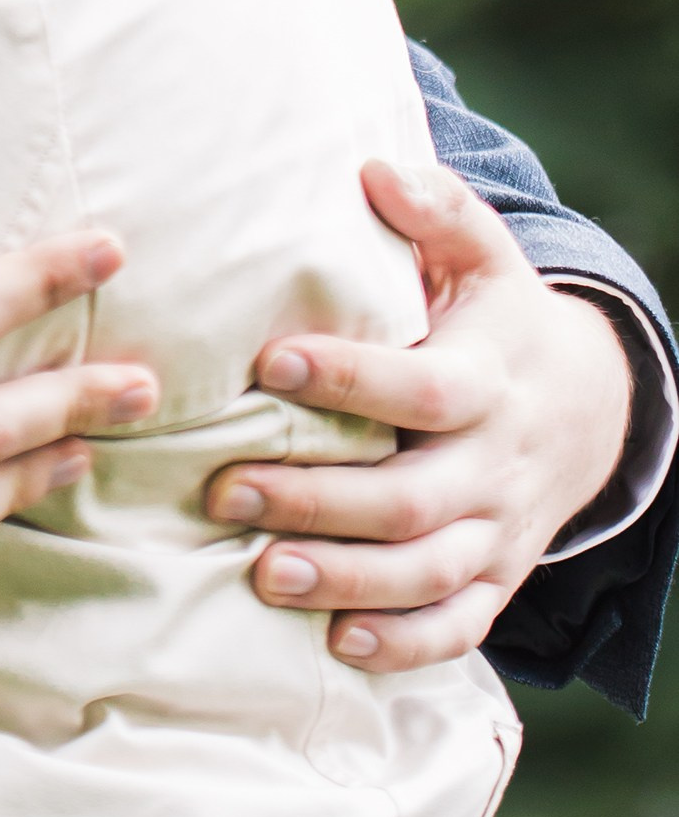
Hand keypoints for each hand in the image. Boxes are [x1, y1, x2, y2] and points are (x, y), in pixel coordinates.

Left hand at [205, 157, 635, 672]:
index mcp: (487, 380)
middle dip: (317, 502)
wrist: (591, 405)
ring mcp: (499, 532)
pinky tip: (339, 645)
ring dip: (345, 582)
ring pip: (427, 575)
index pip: (421, 388)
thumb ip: (436, 209)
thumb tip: (374, 170)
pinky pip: (458, 628)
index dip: (349, 379)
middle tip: (225, 491)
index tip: (268, 364)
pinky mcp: (497, 579)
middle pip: (412, 501)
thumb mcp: (482, 255)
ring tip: (262, 574)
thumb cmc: (499, 319)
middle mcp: (496, 465)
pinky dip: (404, 646)